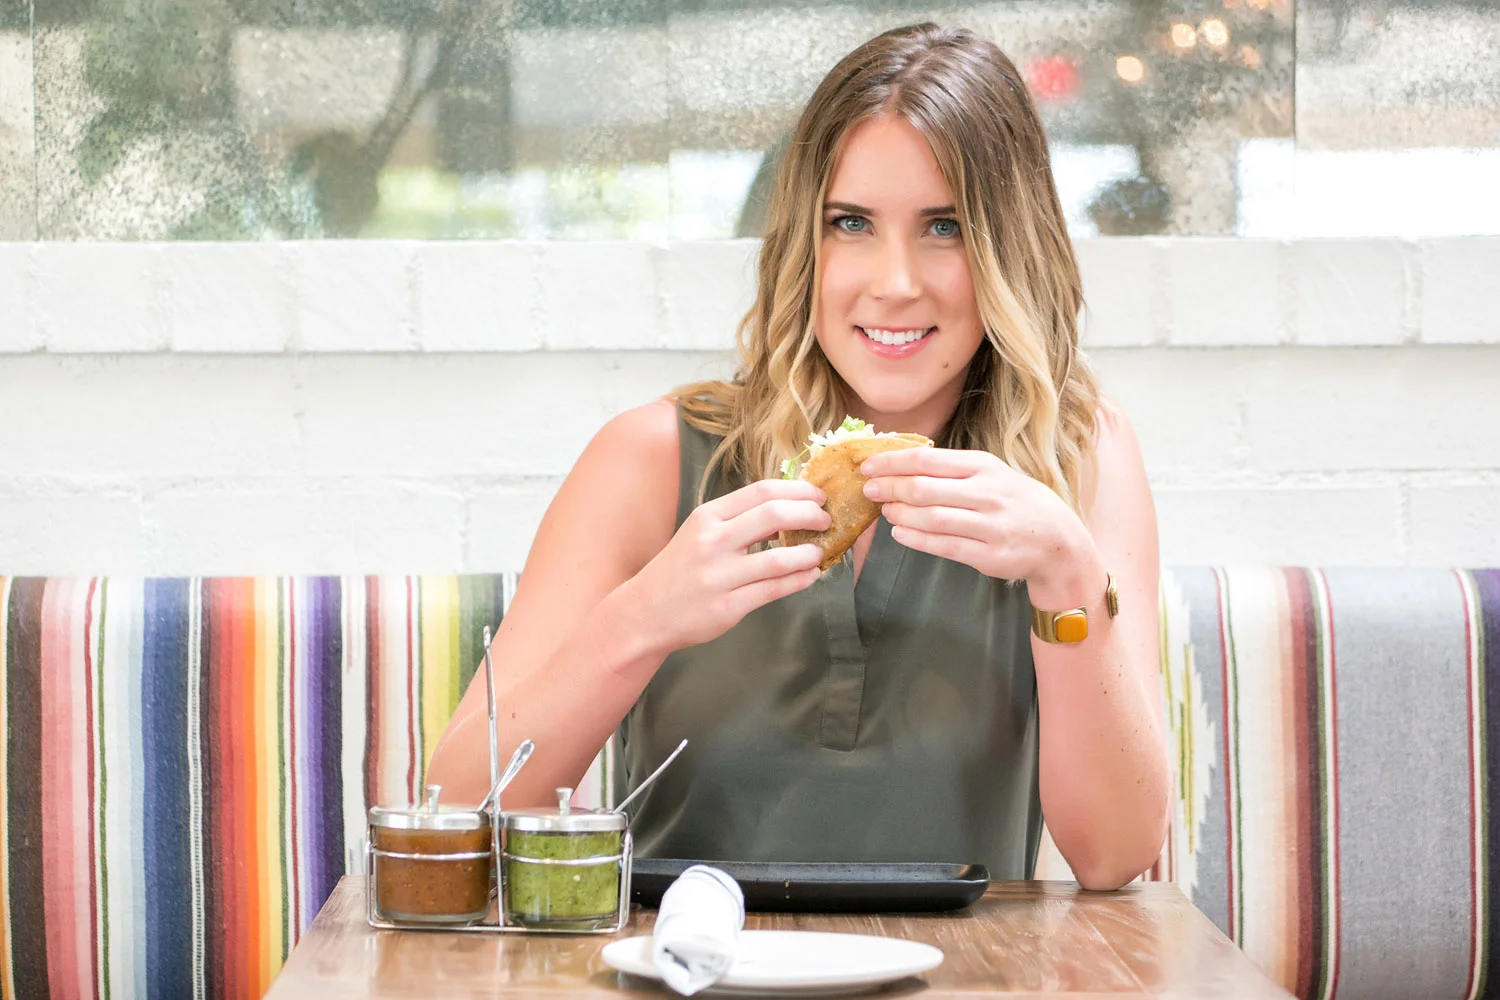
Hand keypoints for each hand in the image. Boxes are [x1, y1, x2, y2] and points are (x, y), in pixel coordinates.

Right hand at [627, 478, 830, 653]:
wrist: (643, 613)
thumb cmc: (679, 570)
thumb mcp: (700, 533)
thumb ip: (738, 519)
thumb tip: (788, 506)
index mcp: (707, 517)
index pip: (761, 491)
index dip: (797, 490)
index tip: (818, 495)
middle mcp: (712, 542)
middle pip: (773, 515)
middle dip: (809, 514)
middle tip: (826, 520)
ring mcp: (719, 576)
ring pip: (778, 558)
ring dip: (809, 553)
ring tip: (820, 552)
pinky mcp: (727, 607)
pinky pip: (774, 590)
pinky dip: (799, 580)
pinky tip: (810, 575)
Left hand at [859, 447, 1095, 592]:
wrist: (1059, 540)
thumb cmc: (1016, 502)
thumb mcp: (992, 474)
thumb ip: (953, 469)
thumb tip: (901, 464)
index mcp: (985, 467)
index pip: (927, 460)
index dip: (892, 462)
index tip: (868, 465)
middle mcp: (988, 493)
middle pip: (924, 488)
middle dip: (889, 488)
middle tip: (868, 489)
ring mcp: (990, 526)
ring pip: (932, 518)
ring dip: (900, 514)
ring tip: (885, 512)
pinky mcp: (990, 556)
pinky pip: (944, 546)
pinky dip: (917, 539)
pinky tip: (900, 533)